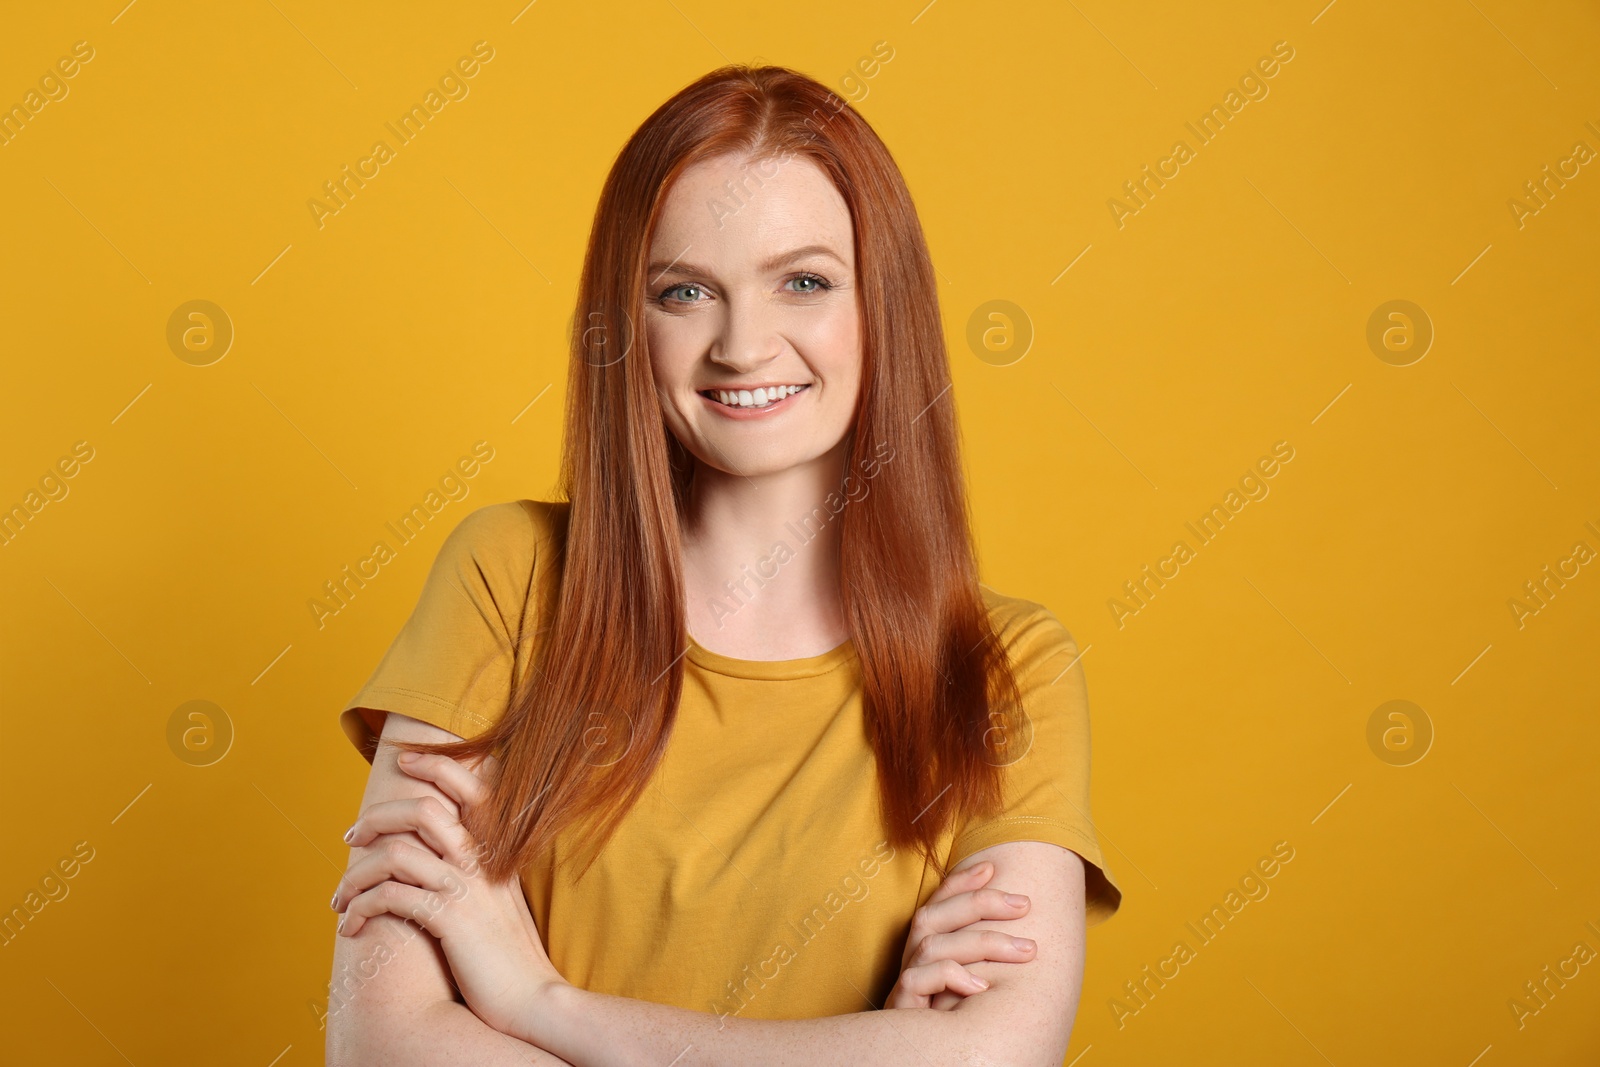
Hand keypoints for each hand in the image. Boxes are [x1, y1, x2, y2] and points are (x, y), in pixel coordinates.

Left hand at [332, 749, 568, 1037]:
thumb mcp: (501, 901)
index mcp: (497, 852)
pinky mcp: (450, 921)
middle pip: (423, 810)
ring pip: (397, 853)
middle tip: (351, 838)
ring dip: (356, 874)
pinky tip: (352, 925)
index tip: (404, 759)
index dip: (436, 764)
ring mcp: (467, 889)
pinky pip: (391, 897)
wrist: (534, 998)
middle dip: (377, 818)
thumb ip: (479, 872)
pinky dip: (361, 907)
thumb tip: (440, 857)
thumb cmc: (511, 955)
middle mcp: (482, 863)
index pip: (471, 786)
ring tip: (340, 897)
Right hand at [886, 860, 1036, 1009]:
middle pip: (931, 916)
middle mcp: (910, 964)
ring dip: (982, 942)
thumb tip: (1022, 920)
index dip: (958, 882)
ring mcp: (903, 987)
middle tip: (1025, 904)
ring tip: (1025, 951)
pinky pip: (916, 979)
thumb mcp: (978, 985)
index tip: (991, 868)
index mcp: (925, 953)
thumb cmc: (964, 1024)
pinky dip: (950, 976)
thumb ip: (988, 959)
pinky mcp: (901, 1010)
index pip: (935, 905)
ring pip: (931, 945)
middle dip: (980, 903)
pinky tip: (983, 988)